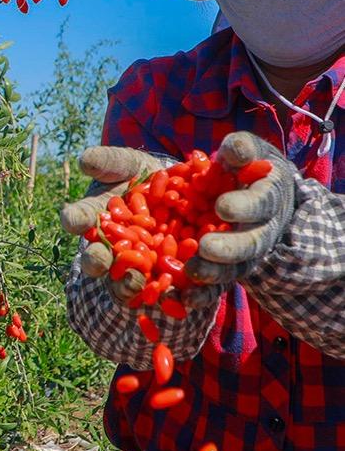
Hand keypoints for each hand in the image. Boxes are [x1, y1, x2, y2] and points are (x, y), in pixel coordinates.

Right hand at [60, 146, 172, 303]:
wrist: (186, 197)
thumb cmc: (148, 179)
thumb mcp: (128, 165)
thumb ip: (108, 163)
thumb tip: (84, 159)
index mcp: (97, 223)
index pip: (81, 221)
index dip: (76, 219)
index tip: (74, 218)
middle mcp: (112, 252)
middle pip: (98, 261)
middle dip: (95, 261)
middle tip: (99, 259)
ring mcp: (138, 272)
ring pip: (125, 285)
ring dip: (126, 285)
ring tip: (135, 281)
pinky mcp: (171, 283)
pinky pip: (166, 295)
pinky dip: (170, 297)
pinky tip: (176, 296)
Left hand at [185, 131, 295, 285]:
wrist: (252, 198)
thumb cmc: (245, 170)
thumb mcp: (246, 155)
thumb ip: (240, 151)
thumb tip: (234, 149)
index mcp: (268, 199)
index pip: (260, 203)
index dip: (244, 206)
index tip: (223, 206)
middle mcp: (261, 231)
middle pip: (250, 244)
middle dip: (229, 248)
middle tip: (207, 249)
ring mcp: (244, 257)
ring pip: (233, 271)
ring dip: (213, 275)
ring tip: (191, 273)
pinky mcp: (226, 273)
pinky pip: (214, 289)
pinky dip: (200, 296)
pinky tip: (182, 300)